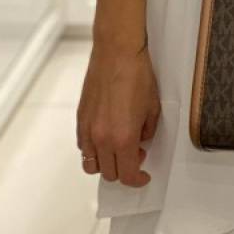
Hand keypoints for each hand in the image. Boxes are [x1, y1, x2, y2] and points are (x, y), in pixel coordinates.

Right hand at [76, 36, 160, 187]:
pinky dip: (93, 150)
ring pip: (91, 164)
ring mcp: (88, 129)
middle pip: (109, 173)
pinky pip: (83, 146)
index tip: (143, 176)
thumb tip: (140, 140)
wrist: (117, 53)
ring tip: (119, 148)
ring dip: (106, 164)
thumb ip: (146, 131)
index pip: (127, 175)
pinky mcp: (80, 118)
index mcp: (123, 138)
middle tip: (136, 155)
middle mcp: (101, 138)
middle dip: (124, 171)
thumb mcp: (153, 107)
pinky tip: (106, 137)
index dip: (137, 180)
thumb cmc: (137, 75)